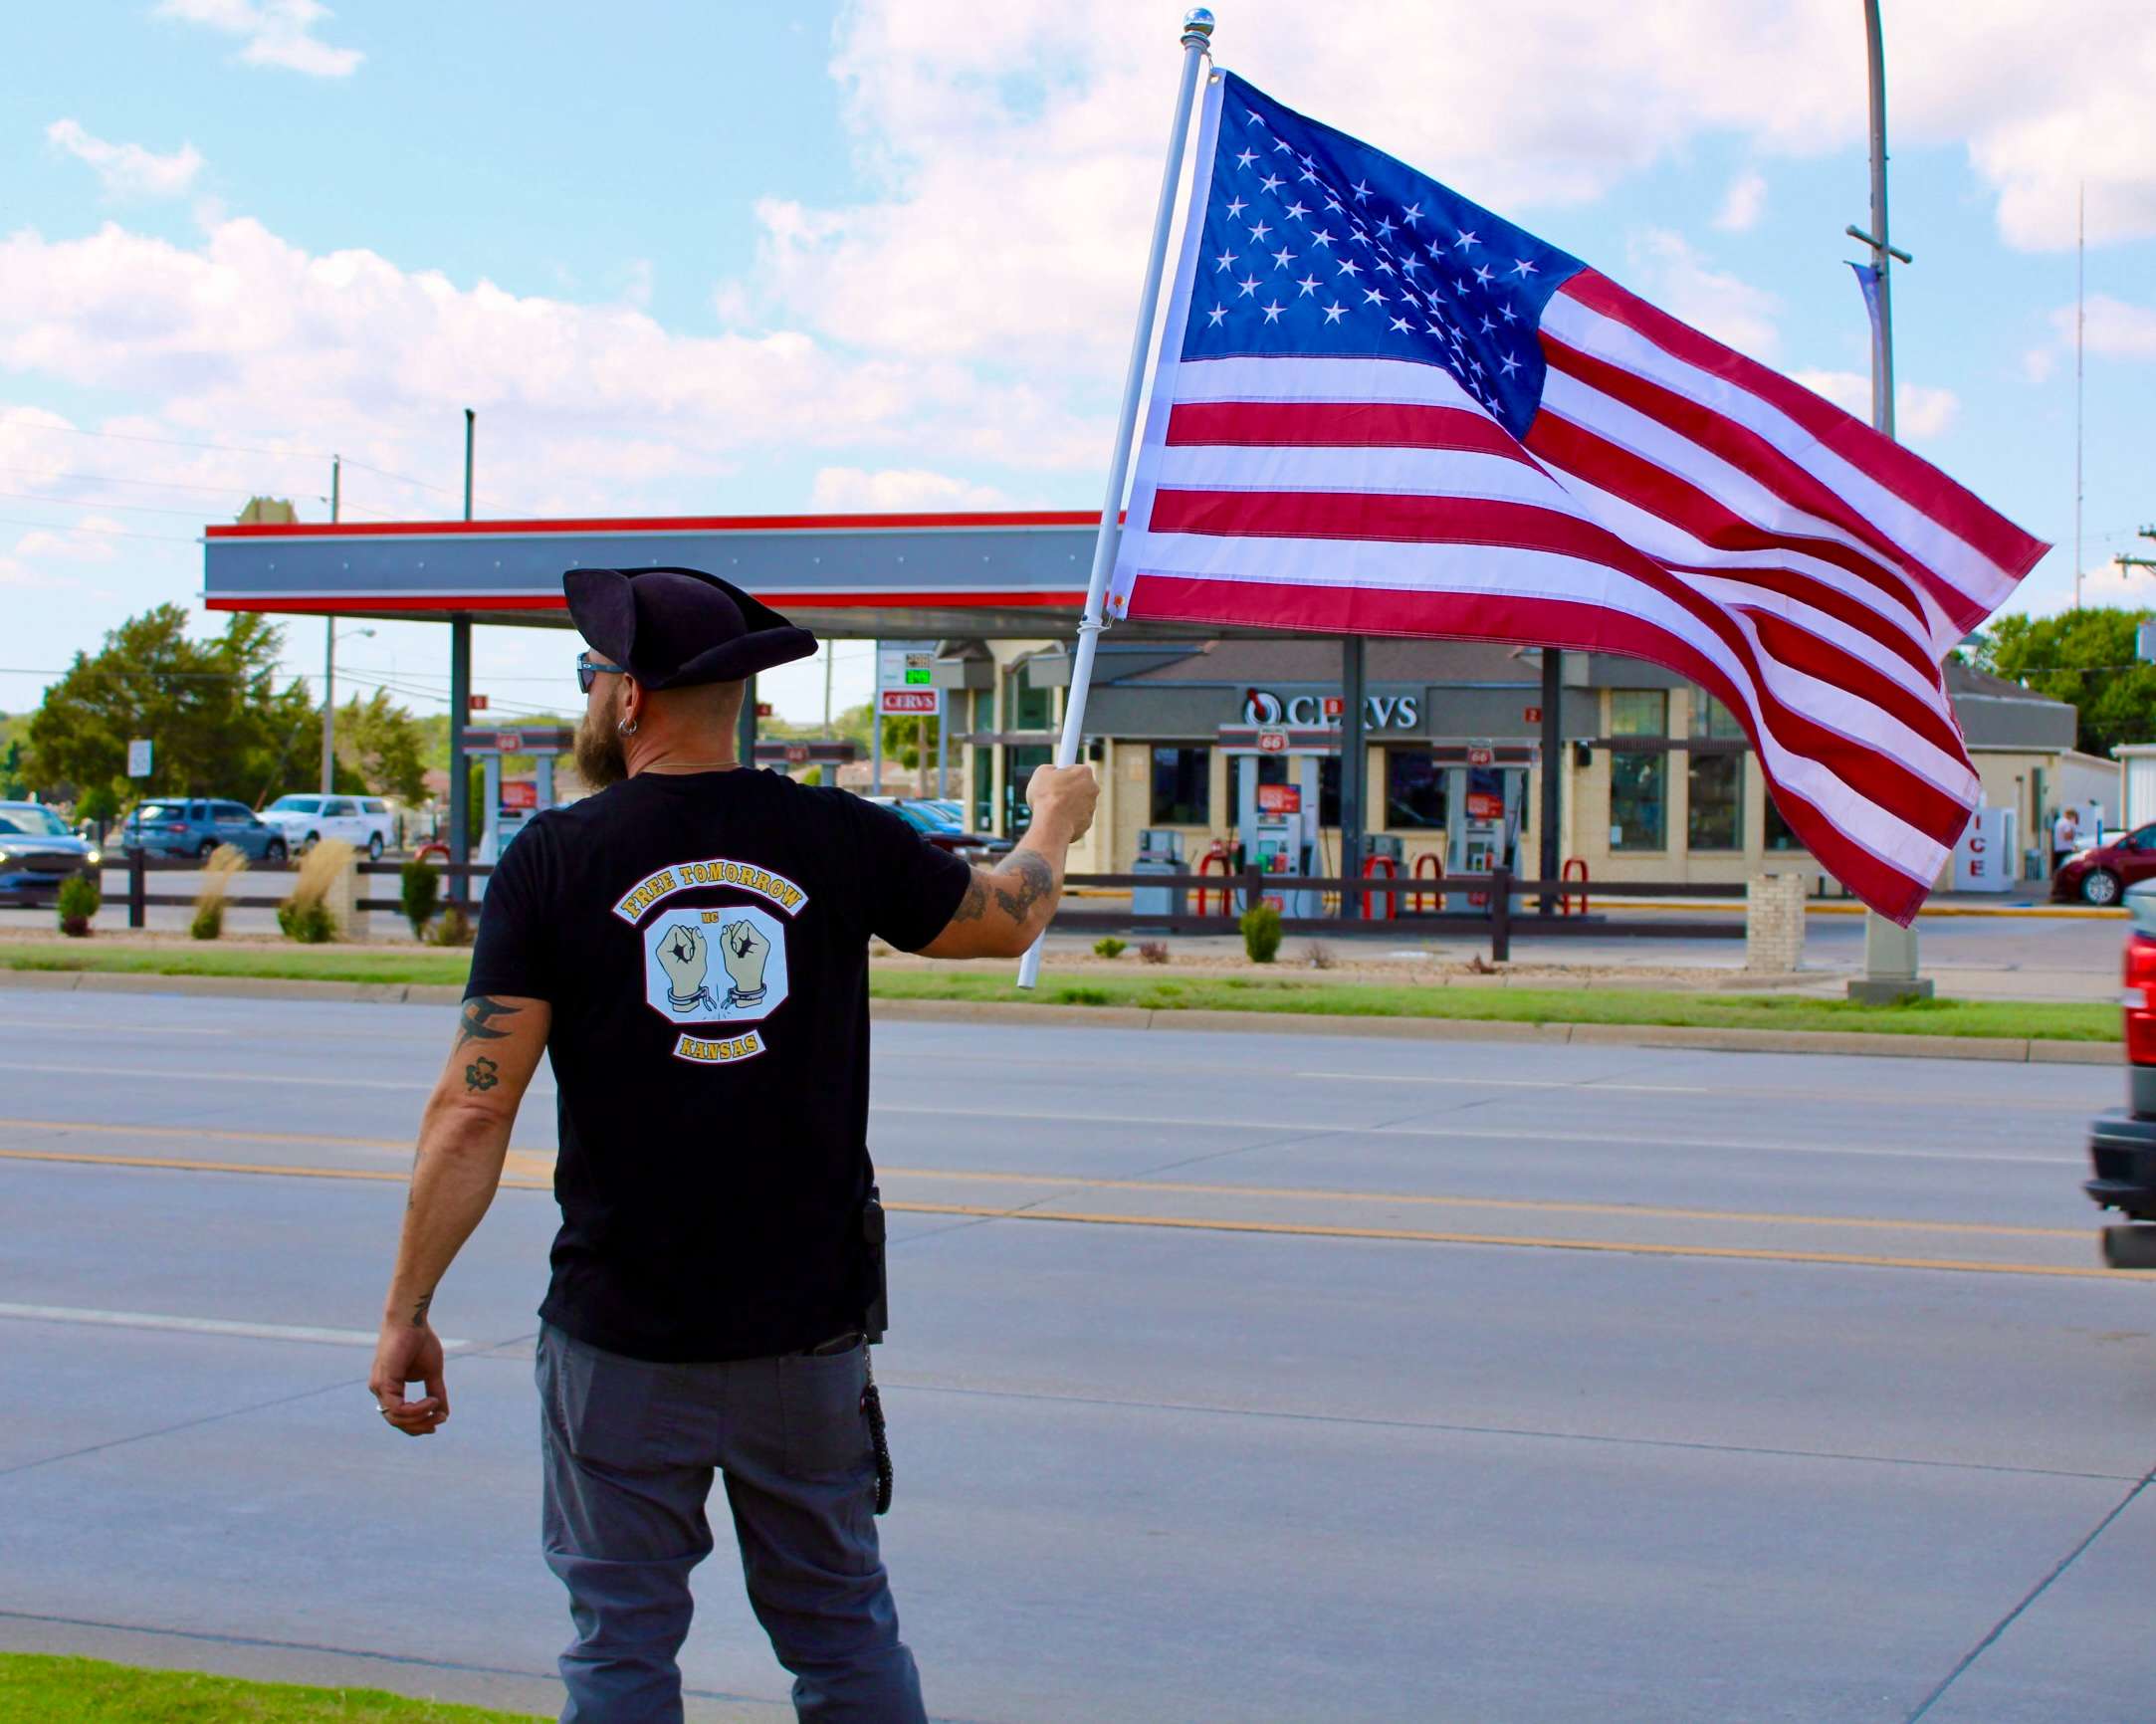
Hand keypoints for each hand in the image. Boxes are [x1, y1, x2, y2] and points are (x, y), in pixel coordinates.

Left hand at [369, 1320, 447, 1437]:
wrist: (410, 1320)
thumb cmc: (419, 1341)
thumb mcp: (431, 1372)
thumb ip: (436, 1392)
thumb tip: (444, 1414)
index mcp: (389, 1389)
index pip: (400, 1417)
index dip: (418, 1424)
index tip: (438, 1421)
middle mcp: (380, 1390)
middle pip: (397, 1422)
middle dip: (420, 1426)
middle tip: (439, 1420)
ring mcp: (379, 1387)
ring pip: (396, 1419)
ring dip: (420, 1418)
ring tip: (436, 1408)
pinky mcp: (383, 1382)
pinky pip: (397, 1408)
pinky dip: (416, 1409)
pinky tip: (431, 1401)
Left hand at [657, 923, 706, 1003]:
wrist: (686, 987)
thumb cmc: (691, 977)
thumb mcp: (699, 962)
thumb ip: (700, 944)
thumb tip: (696, 929)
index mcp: (663, 950)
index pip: (676, 930)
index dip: (686, 941)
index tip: (687, 957)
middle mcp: (663, 946)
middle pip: (681, 929)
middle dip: (690, 942)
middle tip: (689, 958)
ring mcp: (669, 945)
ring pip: (685, 931)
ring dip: (692, 943)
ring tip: (689, 957)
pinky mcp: (675, 945)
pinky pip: (687, 936)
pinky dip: (691, 944)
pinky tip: (689, 955)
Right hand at [719, 920, 769, 1000]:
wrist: (748, 984)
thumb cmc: (741, 973)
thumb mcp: (730, 958)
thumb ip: (726, 941)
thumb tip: (725, 928)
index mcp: (761, 942)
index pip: (745, 925)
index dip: (736, 934)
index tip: (736, 948)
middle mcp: (762, 940)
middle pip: (743, 926)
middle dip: (735, 937)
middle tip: (736, 951)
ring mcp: (758, 942)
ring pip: (740, 931)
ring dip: (735, 940)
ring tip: (736, 952)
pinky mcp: (753, 944)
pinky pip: (741, 936)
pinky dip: (736, 942)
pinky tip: (737, 952)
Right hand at [1024, 764, 1098, 843]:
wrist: (1052, 823)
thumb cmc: (1047, 796)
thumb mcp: (1041, 773)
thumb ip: (1050, 769)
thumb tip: (1051, 772)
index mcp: (1085, 772)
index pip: (1077, 769)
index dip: (1065, 774)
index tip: (1057, 778)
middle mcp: (1093, 788)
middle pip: (1080, 786)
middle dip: (1068, 789)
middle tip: (1052, 793)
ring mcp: (1092, 806)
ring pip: (1078, 803)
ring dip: (1068, 804)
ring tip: (1052, 808)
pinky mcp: (1087, 822)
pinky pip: (1076, 818)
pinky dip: (1068, 818)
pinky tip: (1057, 819)